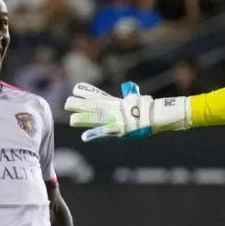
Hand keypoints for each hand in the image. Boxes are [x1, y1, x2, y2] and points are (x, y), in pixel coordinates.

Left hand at [64, 81, 188, 141]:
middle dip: (79, 104)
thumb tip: (130, 87)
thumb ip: (132, 93)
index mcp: (117, 102)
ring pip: (96, 118)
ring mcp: (116, 119)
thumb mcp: (138, 99)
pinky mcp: (119, 129)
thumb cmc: (150, 109)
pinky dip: (95, 135)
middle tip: (66, 103)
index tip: (76, 88)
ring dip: (83, 119)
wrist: (158, 115)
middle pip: (93, 105)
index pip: (99, 95)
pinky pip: (105, 132)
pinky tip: (84, 138)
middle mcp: (114, 109)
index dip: (87, 91)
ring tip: (71, 120)